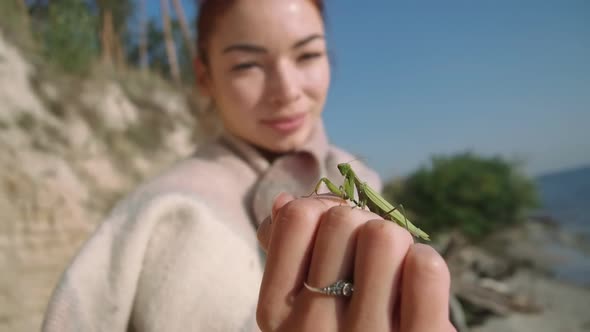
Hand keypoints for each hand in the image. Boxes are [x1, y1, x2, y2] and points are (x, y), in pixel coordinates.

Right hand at [256, 193, 455, 331]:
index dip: (324, 210)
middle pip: (343, 221)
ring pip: (384, 237)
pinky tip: (417, 283)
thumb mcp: (299, 304)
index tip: (337, 233)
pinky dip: (424, 263)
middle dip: (364, 224)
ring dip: (398, 242)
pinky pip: (425, 270)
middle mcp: (311, 328)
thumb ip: (287, 253)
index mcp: (275, 311)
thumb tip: (284, 200)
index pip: (298, 218)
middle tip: (371, 252)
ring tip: (394, 269)